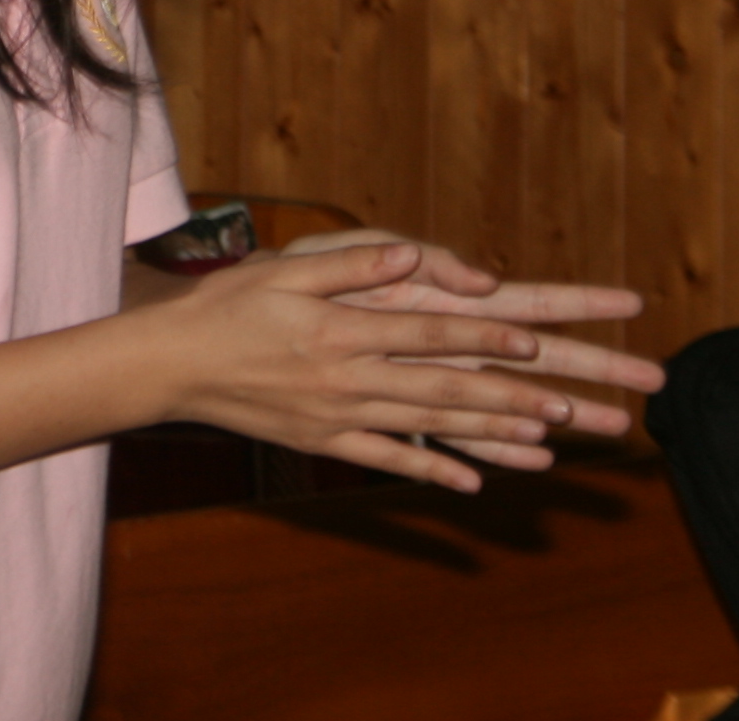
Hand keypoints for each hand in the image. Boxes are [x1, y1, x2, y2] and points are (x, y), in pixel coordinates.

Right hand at [134, 239, 641, 493]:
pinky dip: (432, 467)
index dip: (483, 339)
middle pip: (443, 387)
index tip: (533, 344)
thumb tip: (409, 256)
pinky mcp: (324, 442)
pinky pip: (388, 457)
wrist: (172, 366)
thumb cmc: (226, 307)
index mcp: (340, 331)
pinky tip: (471, 481)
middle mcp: (347, 378)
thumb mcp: (283, 270)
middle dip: (510, 396)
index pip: (426, 334)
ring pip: (427, 425)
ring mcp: (338, 417)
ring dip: (489, 432)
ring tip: (543, 438)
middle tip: (566, 405)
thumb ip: (350, 265)